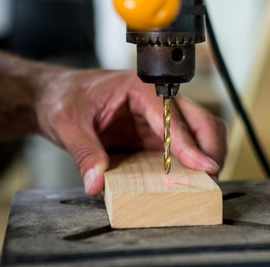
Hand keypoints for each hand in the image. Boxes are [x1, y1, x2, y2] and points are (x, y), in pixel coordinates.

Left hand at [35, 69, 226, 194]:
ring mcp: (159, 119)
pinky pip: (185, 147)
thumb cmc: (64, 97)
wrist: (57, 96)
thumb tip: (97, 181)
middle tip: (210, 177)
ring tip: (206, 181)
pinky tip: (191, 179)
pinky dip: (195, 162)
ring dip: (208, 154)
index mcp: (139, 88)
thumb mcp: (67, 122)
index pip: (172, 115)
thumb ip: (83, 152)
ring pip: (201, 132)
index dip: (189, 143)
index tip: (204, 165)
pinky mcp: (156, 136)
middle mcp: (156, 100)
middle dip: (211, 147)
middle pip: (201, 119)